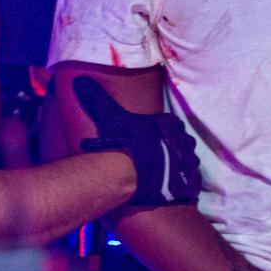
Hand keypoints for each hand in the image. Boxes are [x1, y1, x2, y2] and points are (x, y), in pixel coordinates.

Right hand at [73, 76, 202, 207]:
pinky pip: (190, 183)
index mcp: (170, 124)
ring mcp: (188, 163)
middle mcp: (184, 141)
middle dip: (172, 149)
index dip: (162, 131)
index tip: (151, 138)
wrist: (133, 172)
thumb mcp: (109, 117)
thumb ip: (97, 99)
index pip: (171, 124)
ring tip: (164, 174)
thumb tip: (80, 81)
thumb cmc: (124, 142)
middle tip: (156, 158)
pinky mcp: (189, 183)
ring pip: (187, 163)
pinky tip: (171, 189)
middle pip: (181, 143)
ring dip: (178, 167)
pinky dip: (183, 186)